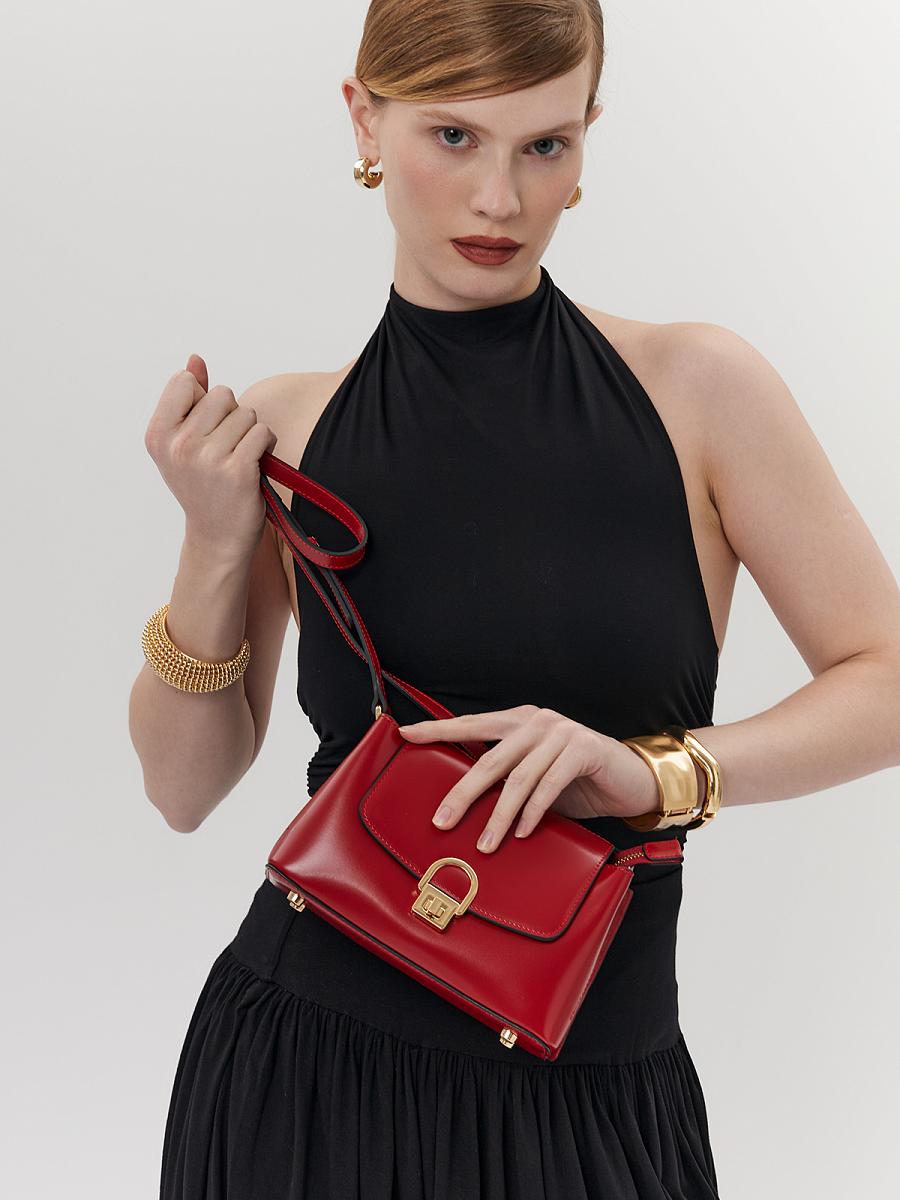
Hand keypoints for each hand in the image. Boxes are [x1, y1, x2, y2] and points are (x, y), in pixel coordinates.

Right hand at [143, 353, 277, 562]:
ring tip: (240, 457)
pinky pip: (262, 433)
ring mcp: (206, 458)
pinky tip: (256, 465)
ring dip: (251, 432)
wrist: (218, 536)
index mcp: (158, 434)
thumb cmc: (203, 484)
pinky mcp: (237, 471)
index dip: (204, 400)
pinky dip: (266, 446)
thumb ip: (189, 398)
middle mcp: (178, 445)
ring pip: (247, 413)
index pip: (184, 382)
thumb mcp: (184, 442)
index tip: (204, 429)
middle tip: (226, 447)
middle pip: (222, 395)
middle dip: (232, 416)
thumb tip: (195, 359)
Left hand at [397, 705, 659, 852]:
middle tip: (441, 821)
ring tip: (485, 843)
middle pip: (489, 759)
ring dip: (499, 815)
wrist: (630, 779)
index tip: (405, 734)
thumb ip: (506, 778)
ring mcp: (561, 733)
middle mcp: (537, 721)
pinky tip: (523, 833)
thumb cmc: (577, 781)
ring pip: (518, 778)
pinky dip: (534, 812)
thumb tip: (462, 803)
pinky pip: (550, 785)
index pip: (471, 724)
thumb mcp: (534, 776)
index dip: (438, 729)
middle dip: (462, 793)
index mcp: (519, 721)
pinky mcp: (583, 750)